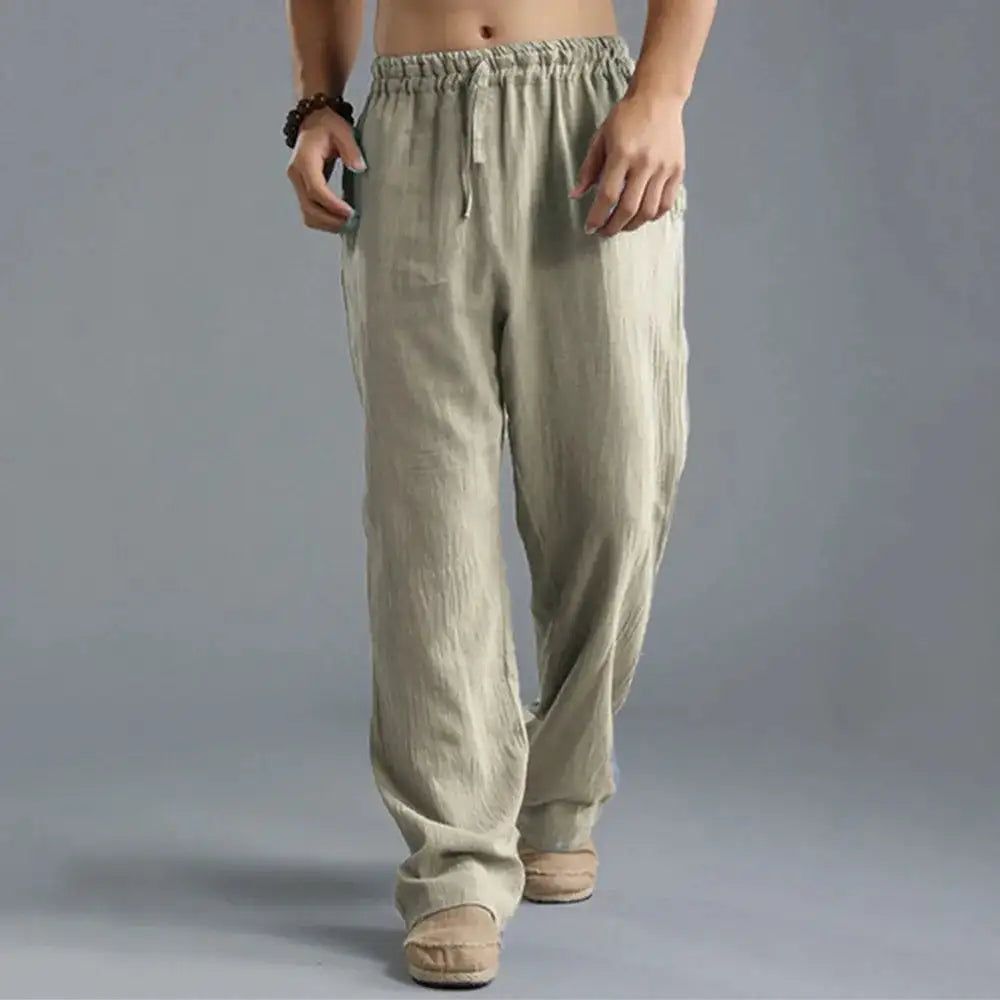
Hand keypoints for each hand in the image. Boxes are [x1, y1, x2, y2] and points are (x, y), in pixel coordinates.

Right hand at [285, 107, 366, 233]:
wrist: (313, 121)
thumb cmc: (328, 125)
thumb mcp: (343, 131)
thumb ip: (351, 149)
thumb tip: (359, 168)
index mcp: (305, 160)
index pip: (316, 190)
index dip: (332, 205)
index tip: (350, 213)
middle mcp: (296, 174)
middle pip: (310, 208)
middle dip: (331, 220)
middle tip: (353, 223)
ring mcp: (297, 184)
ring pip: (308, 214)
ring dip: (327, 224)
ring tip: (348, 225)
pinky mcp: (301, 190)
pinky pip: (310, 212)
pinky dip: (324, 220)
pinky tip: (340, 220)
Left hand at [571, 92, 684, 237]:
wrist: (659, 97)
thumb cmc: (627, 116)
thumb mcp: (601, 138)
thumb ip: (588, 168)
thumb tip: (576, 195)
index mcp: (622, 154)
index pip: (607, 196)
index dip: (597, 217)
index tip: (590, 228)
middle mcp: (645, 163)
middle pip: (628, 209)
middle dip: (613, 226)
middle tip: (604, 232)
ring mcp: (664, 168)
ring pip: (648, 211)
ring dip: (632, 225)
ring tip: (621, 226)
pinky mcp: (677, 170)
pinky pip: (666, 203)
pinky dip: (653, 216)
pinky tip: (641, 216)